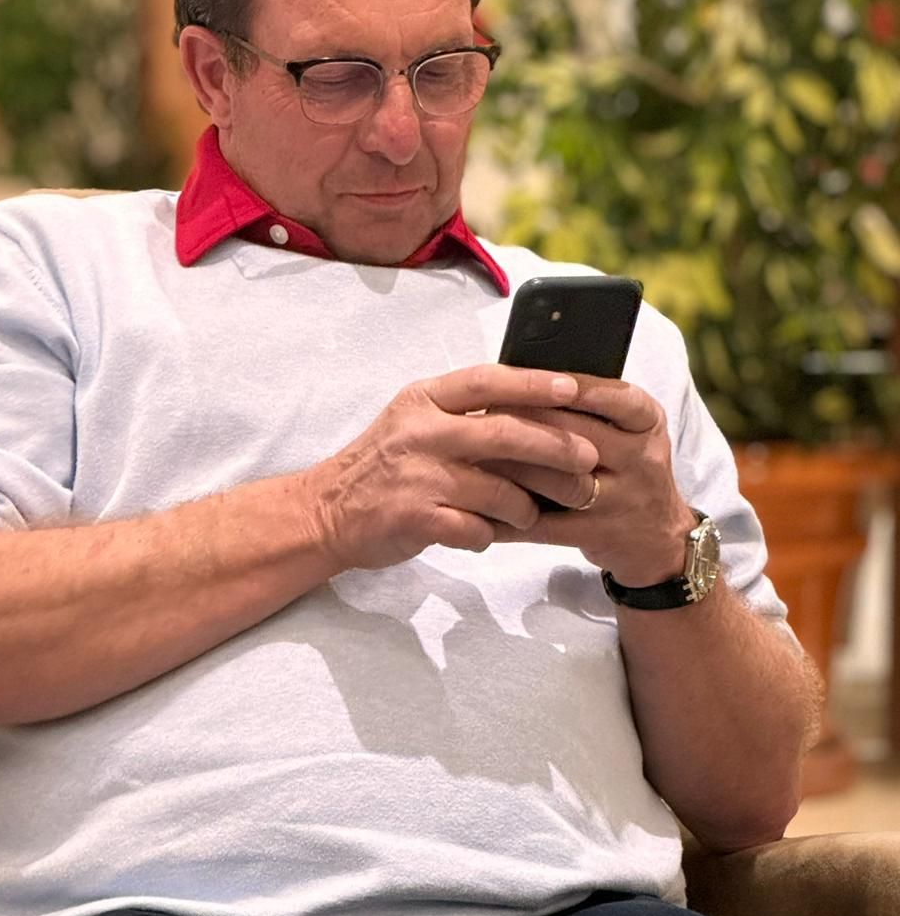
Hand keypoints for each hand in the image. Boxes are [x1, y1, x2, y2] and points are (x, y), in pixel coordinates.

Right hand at [309, 365, 599, 571]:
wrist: (326, 510)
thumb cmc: (385, 464)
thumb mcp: (415, 420)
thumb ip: (463, 412)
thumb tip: (534, 407)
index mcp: (423, 400)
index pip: (487, 381)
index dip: (534, 383)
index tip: (574, 388)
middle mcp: (420, 432)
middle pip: (504, 433)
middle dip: (555, 448)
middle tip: (588, 460)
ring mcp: (417, 476)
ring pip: (498, 489)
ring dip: (527, 505)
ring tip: (534, 512)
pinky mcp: (415, 518)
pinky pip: (476, 529)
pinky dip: (491, 534)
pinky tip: (489, 533)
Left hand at [485, 375, 696, 584]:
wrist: (656, 537)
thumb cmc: (625, 466)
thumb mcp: (626, 429)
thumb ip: (587, 406)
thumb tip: (521, 378)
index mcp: (646, 421)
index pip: (610, 396)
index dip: (564, 388)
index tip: (521, 379)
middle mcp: (641, 458)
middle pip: (576, 435)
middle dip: (523, 422)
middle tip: (480, 413)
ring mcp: (623, 500)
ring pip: (560, 480)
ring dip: (513, 468)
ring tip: (475, 455)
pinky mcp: (599, 535)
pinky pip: (547, 526)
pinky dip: (509, 516)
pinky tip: (479, 506)